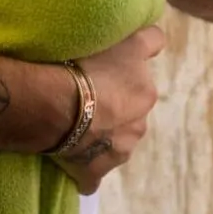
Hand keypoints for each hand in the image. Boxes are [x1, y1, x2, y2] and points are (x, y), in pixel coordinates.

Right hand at [51, 23, 164, 194]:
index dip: (130, 71)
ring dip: (101, 135)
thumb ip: (147, 41)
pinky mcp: (95, 173)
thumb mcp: (126, 40)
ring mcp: (118, 152)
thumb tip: (157, 43)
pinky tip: (69, 158)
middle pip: (129, 113)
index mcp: (146, 93)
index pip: (145, 82)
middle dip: (114, 106)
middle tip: (86, 94)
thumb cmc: (85, 65)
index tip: (113, 68)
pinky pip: (91, 173)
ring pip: (114, 141)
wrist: (55, 103)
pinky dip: (84, 167)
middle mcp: (139, 124)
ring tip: (74, 123)